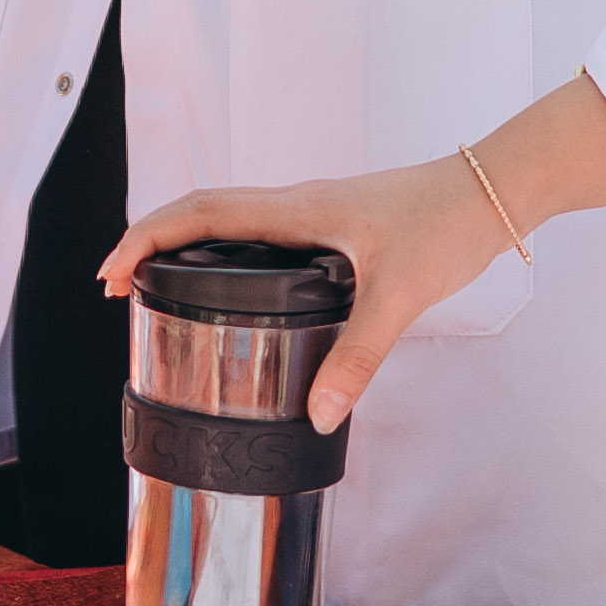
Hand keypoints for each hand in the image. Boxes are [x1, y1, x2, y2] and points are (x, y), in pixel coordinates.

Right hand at [104, 157, 500, 434]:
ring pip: (232, 222)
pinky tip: (238, 291)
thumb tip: (317, 414)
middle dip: (152, 243)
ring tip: (159, 289)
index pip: (201, 211)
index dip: (147, 236)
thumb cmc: (448, 223)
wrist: (495, 191)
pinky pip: (263, 235)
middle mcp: (299, 205)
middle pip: (203, 212)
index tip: (111, 272)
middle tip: (119, 289)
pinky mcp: (337, 229)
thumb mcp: (400, 296)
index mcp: (298, 209)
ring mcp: (317, 215)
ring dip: (187, 245)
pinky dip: (230, 254)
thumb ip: (358, 357)